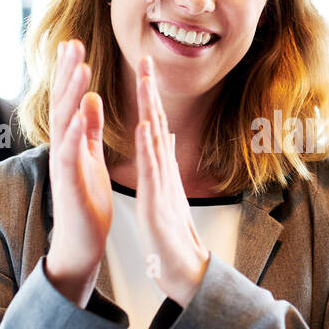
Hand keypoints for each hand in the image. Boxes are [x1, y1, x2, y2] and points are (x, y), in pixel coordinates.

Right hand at [45, 40, 112, 307]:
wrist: (82, 244)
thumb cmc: (87, 203)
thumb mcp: (91, 157)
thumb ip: (90, 128)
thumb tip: (89, 97)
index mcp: (72, 142)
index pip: (70, 100)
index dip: (71, 73)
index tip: (74, 44)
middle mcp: (63, 150)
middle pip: (63, 104)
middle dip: (68, 73)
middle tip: (72, 42)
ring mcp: (63, 166)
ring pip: (64, 125)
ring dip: (71, 95)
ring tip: (80, 67)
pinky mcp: (69, 185)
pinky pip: (69, 155)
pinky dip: (73, 134)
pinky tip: (78, 115)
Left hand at [133, 55, 209, 306]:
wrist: (185, 270)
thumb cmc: (174, 236)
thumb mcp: (168, 191)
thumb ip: (166, 162)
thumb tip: (166, 135)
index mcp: (162, 169)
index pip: (154, 125)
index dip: (148, 96)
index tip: (143, 68)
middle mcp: (165, 171)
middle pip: (157, 123)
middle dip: (150, 91)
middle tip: (146, 59)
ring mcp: (164, 184)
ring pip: (157, 140)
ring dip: (151, 109)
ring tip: (145, 81)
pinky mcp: (159, 201)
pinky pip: (154, 170)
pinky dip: (150, 146)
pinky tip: (146, 127)